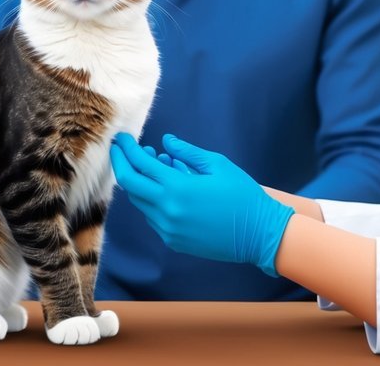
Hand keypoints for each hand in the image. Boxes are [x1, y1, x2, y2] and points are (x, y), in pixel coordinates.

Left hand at [110, 133, 294, 276]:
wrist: (259, 234)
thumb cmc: (242, 195)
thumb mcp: (217, 165)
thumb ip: (187, 152)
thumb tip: (165, 142)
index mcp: (177, 188)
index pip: (139, 164)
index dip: (127, 149)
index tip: (121, 138)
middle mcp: (167, 210)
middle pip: (129, 184)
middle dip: (121, 163)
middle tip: (121, 149)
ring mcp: (168, 228)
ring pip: (139, 201)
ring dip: (140, 181)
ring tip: (154, 164)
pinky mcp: (173, 241)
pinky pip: (152, 217)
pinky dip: (152, 199)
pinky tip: (166, 188)